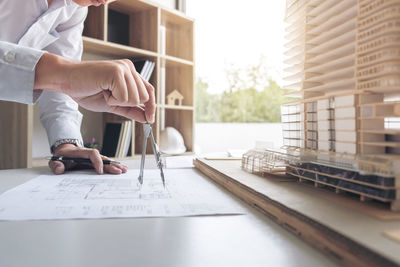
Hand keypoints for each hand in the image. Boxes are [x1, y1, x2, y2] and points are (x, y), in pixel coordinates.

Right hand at [35, 54, 155, 122]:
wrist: (66, 80)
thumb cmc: (86, 90)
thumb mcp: (113, 104)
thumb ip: (130, 110)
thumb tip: (146, 118)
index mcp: (130, 73)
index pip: (149, 91)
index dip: (151, 106)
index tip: (150, 119)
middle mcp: (129, 68)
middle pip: (144, 98)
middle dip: (126, 104)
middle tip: (108, 95)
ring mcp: (124, 68)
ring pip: (135, 99)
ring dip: (117, 101)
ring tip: (104, 91)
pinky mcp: (116, 72)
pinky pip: (124, 97)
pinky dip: (111, 99)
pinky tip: (102, 90)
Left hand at [49, 144, 127, 174]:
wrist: (64, 150)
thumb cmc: (62, 156)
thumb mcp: (55, 160)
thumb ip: (56, 165)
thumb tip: (60, 170)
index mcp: (81, 152)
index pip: (93, 154)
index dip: (97, 162)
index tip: (99, 172)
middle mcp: (90, 154)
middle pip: (103, 158)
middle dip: (111, 165)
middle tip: (119, 171)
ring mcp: (93, 158)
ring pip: (106, 160)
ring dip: (115, 165)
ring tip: (124, 170)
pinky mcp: (95, 161)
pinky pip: (105, 163)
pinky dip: (113, 166)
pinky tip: (121, 168)